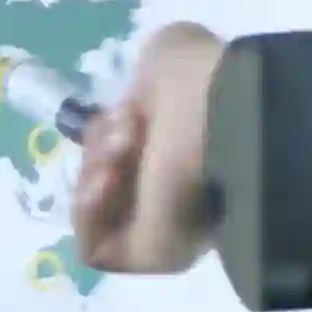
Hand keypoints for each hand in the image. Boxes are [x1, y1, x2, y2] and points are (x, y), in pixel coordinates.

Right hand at [71, 21, 227, 277]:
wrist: (223, 116)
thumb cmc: (202, 83)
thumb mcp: (170, 53)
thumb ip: (149, 74)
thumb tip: (137, 99)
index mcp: (187, 152)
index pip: (128, 157)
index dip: (107, 134)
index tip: (122, 111)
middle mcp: (180, 195)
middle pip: (104, 182)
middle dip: (98, 150)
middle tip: (124, 130)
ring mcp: (166, 232)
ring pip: (95, 212)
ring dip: (91, 174)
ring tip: (120, 149)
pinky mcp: (150, 258)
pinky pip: (94, 246)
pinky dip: (88, 211)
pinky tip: (107, 178)